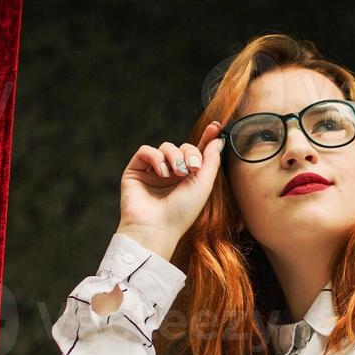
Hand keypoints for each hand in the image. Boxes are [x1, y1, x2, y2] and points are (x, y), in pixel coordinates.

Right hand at [117, 121, 225, 259]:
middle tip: (191, 169)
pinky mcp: (136, 170)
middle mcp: (171, 173)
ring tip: (175, 174)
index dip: (206, 139)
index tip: (216, 126)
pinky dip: (155, 157)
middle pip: (183, 147)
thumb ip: (211, 161)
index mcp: (188, 178)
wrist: (156, 227)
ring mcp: (153, 171)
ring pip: (165, 147)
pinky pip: (146, 150)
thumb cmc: (182, 212)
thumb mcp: (203, 185)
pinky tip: (161, 172)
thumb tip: (218, 140)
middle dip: (189, 153)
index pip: (197, 153)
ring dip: (174, 157)